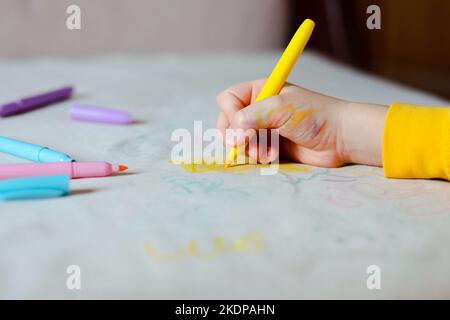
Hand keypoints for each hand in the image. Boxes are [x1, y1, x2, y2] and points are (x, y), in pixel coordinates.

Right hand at [216, 79, 386, 166]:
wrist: (341, 139)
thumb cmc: (315, 116)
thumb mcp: (282, 109)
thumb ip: (253, 116)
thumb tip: (232, 132)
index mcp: (261, 91)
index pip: (228, 100)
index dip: (229, 114)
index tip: (240, 128)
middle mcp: (259, 108)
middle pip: (229, 122)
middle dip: (236, 136)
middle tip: (247, 144)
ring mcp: (264, 128)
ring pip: (239, 140)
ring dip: (249, 149)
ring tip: (266, 153)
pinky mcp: (270, 146)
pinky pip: (252, 153)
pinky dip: (258, 156)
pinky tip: (273, 157)